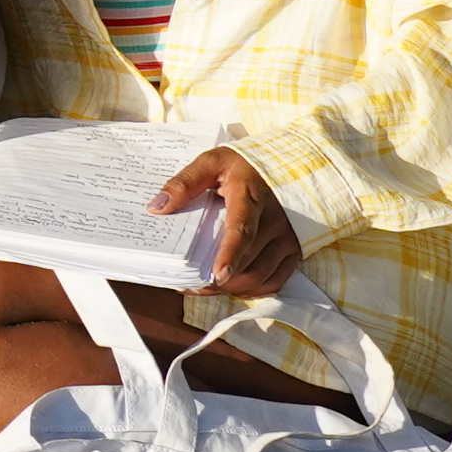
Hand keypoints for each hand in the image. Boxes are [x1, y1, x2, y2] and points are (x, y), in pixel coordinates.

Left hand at [155, 142, 306, 296]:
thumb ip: (184, 183)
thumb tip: (157, 207)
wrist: (291, 163)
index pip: (242, 230)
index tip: (217, 275)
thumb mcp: (212, 162)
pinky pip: (276, 279)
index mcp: (251, 197)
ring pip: (261, 276)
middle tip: (189, 285)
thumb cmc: (245, 164)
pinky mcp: (294, 248)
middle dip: (217, 281)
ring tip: (204, 288)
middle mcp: (275, 220)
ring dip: (232, 289)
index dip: (230, 254)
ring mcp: (287, 236)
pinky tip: (231, 287)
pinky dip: (252, 289)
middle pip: (248, 262)